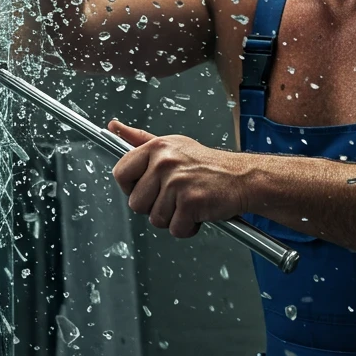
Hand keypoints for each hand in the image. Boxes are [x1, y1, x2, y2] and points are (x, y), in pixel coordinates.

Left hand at [108, 120, 251, 237]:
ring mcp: (177, 182)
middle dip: (154, 206)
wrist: (242, 177)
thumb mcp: (172, 145)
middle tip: (175, 195)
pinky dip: (187, 227)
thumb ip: (140, 139)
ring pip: (155, 219)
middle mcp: (164, 162)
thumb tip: (114, 126)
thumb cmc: (205, 164)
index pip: (120, 173)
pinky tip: (198, 211)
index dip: (131, 187)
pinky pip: (175, 229)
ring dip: (173, 218)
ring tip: (188, 202)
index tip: (147, 187)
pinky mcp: (190, 202)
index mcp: (156, 147)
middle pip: (135, 203)